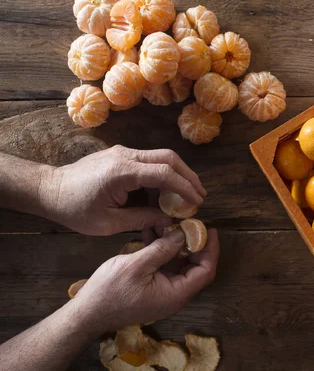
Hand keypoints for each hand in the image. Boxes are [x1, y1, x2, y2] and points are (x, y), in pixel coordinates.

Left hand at [40, 145, 206, 235]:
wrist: (49, 189)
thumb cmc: (74, 210)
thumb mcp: (108, 224)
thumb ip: (142, 219)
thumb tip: (168, 220)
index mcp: (123, 172)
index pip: (165, 173)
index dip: (185, 187)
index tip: (198, 202)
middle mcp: (126, 155)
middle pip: (169, 157)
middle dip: (188, 176)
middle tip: (200, 195)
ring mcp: (123, 152)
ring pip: (161, 156)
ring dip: (178, 174)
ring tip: (188, 195)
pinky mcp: (120, 155)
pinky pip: (150, 160)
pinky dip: (164, 174)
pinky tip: (166, 192)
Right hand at [71, 228, 218, 331]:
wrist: (86, 313)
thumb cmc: (110, 291)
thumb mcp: (137, 264)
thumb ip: (163, 248)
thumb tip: (183, 233)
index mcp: (176, 294)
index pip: (205, 271)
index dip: (210, 249)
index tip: (209, 229)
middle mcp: (174, 295)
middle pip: (195, 266)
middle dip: (192, 243)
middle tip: (187, 222)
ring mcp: (163, 292)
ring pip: (178, 264)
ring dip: (174, 243)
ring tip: (166, 222)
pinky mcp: (152, 287)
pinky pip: (164, 266)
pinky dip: (161, 250)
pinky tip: (151, 232)